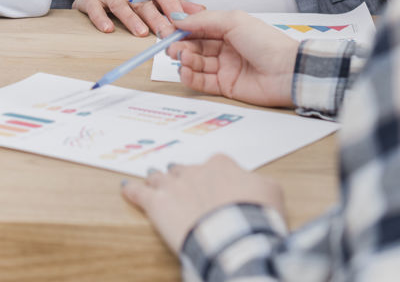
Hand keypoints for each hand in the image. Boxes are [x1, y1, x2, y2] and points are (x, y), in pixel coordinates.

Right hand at [73, 0, 205, 36]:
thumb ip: (175, 2)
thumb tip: (201, 11)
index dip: (170, 2)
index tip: (181, 19)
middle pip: (142, 0)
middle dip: (155, 17)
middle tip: (166, 33)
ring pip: (120, 5)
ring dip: (131, 20)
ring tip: (141, 33)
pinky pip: (95, 8)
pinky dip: (101, 19)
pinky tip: (108, 29)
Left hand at [122, 155, 284, 251]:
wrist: (234, 234)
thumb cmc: (256, 214)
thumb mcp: (271, 191)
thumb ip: (257, 182)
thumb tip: (253, 184)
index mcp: (221, 164)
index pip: (215, 164)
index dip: (214, 177)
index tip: (215, 184)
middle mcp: (194, 170)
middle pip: (184, 169)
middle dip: (182, 178)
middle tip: (182, 186)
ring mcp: (173, 185)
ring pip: (160, 177)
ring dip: (157, 179)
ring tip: (153, 178)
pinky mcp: (156, 204)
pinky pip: (139, 193)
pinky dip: (132, 190)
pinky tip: (127, 188)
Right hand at [168, 10, 298, 107]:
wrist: (288, 71)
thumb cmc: (266, 43)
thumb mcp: (233, 21)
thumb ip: (203, 20)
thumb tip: (178, 18)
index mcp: (229, 30)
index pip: (199, 29)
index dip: (183, 30)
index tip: (168, 31)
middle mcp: (226, 49)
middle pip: (196, 47)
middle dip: (181, 47)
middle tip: (172, 48)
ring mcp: (226, 68)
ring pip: (197, 64)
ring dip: (185, 61)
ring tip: (182, 59)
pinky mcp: (226, 87)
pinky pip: (202, 82)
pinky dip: (190, 77)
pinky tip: (184, 72)